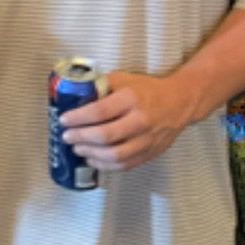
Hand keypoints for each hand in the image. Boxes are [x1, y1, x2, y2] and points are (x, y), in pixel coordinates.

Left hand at [60, 69, 194, 170]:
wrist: (180, 102)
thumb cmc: (147, 90)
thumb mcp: (123, 79)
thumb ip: (101, 87)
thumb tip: (74, 97)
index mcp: (131, 99)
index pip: (99, 111)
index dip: (78, 118)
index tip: (64, 120)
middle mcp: (140, 121)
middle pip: (105, 135)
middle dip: (81, 138)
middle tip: (67, 136)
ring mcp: (147, 140)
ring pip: (115, 155)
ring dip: (91, 154)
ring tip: (78, 149)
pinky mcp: (150, 153)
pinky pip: (125, 164)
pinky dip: (105, 165)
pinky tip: (93, 159)